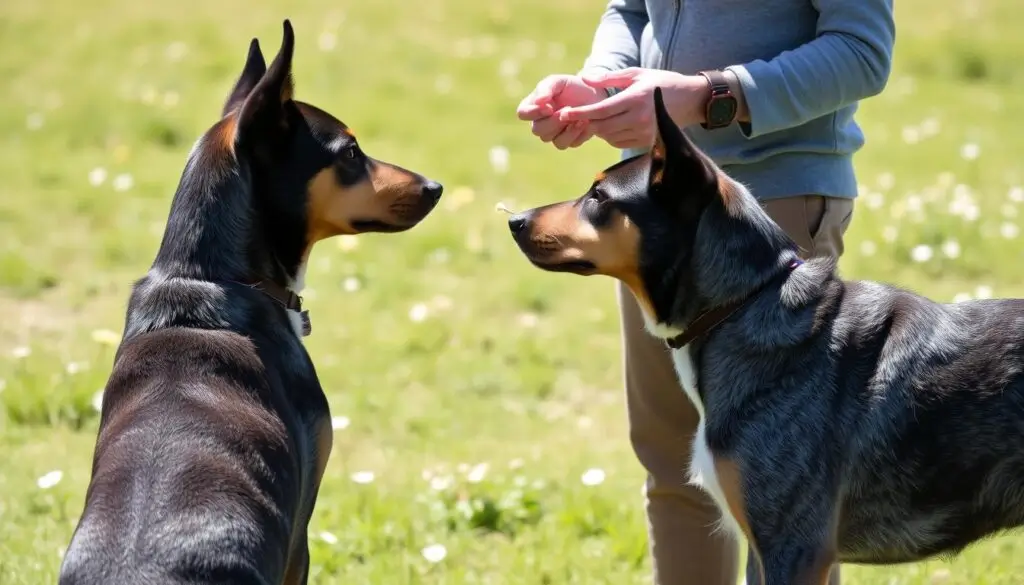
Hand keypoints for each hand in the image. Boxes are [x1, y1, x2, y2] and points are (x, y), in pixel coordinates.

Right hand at [516, 74, 603, 149]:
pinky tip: (585, 122)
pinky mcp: (568, 141)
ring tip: (580, 118)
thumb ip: (546, 88)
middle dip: (553, 121)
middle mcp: (540, 123)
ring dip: (566, 129)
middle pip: (537, 130)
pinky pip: (569, 143)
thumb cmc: (572, 86)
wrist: (594, 96)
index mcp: (533, 107)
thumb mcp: (559, 81)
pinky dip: (577, 133)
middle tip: (567, 110)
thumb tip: (538, 102)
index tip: (549, 107)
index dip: (533, 113)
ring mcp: (553, 134)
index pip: (522, 113)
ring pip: (551, 140)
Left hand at [556, 68, 709, 149]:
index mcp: (636, 99)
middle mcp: (640, 118)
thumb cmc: (661, 82)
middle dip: (585, 123)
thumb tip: (584, 77)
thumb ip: (609, 78)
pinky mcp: (646, 142)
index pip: (601, 110)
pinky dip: (609, 135)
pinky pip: (619, 142)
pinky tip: (608, 126)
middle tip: (571, 118)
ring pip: (609, 136)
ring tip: (591, 120)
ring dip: (597, 129)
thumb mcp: (636, 74)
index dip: (580, 113)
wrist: (691, 100)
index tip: (564, 112)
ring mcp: (644, 132)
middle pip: (602, 126)